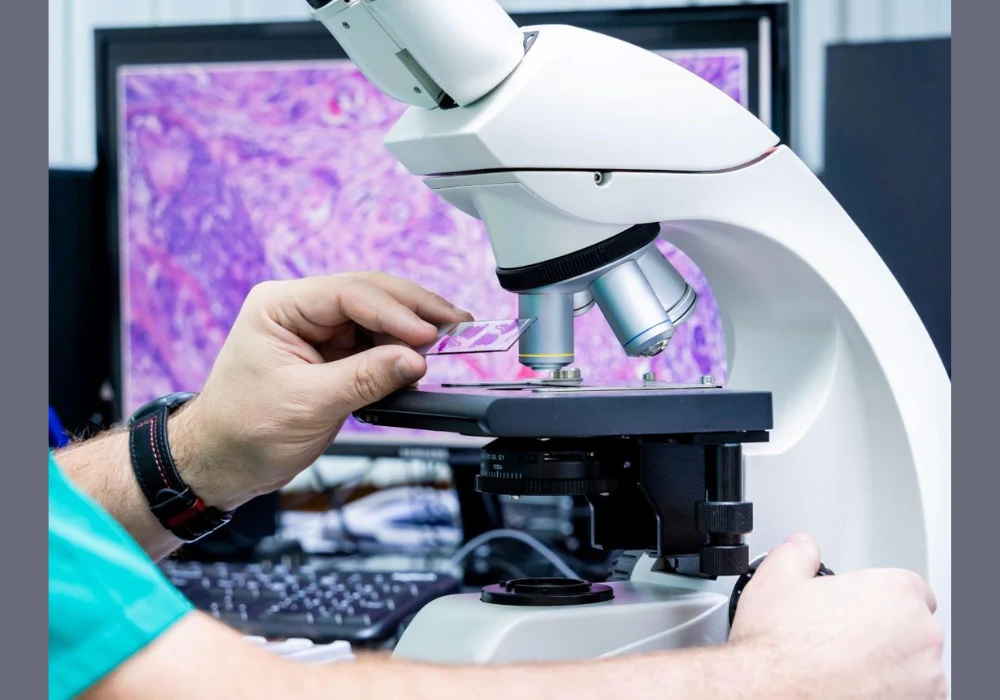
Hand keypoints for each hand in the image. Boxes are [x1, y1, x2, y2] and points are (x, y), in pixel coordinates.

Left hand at [171, 273, 471, 508]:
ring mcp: (318, 330)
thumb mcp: (308, 404)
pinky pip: (374, 342)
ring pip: (378, 316)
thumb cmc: (244, 431)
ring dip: (413, 329)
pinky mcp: (331, 353)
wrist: (222, 462)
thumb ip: (365, 378)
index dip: (395, 312)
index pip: (349, 294)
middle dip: (415, 310)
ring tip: (451, 341)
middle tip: (457, 325)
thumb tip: (414, 360)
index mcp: (280, 305)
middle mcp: (300, 309)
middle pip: (370, 294)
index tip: (428, 336)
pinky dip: (401, 350)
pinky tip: (424, 358)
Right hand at [729, 534, 945, 699]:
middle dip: (884, 634)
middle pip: (913, 629)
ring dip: (890, 669)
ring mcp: (925, 680)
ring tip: (846, 672)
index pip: (908, 588)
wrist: (771, 696)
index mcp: (894, 593)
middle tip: (843, 642)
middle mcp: (921, 636)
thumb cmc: (778, 649)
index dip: (879, 599)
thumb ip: (797, 555)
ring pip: (914, 669)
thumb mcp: (775, 581)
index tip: (859, 611)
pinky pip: (911, 697)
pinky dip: (889, 695)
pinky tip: (851, 690)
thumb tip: (802, 546)